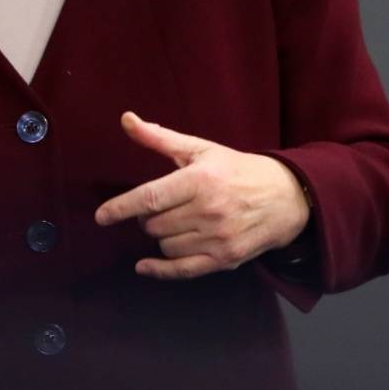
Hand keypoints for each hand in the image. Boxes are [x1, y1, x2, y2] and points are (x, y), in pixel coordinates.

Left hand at [94, 111, 310, 279]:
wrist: (287, 197)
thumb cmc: (238, 170)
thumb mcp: (201, 149)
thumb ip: (160, 137)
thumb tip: (127, 119)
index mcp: (200, 180)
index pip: (150, 198)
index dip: (121, 208)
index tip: (101, 216)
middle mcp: (209, 210)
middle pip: (154, 225)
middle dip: (148, 218)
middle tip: (162, 208)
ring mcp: (218, 238)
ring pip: (165, 246)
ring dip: (161, 237)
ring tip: (177, 222)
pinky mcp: (226, 259)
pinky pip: (182, 270)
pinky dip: (159, 270)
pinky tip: (144, 266)